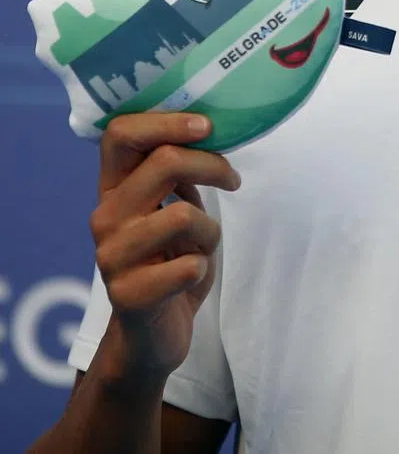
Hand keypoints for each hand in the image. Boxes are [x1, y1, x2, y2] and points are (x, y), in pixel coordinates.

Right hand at [89, 113, 241, 383]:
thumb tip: (205, 128)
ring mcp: (111, 257)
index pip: (119, 134)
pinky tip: (188, 278)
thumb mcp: (173, 208)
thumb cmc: (170, 261)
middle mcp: (105, 217)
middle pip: (164, 161)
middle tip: (233, 180)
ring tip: (200, 248)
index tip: (206, 126)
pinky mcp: (128, 294)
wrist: (152, 338)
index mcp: (114, 190)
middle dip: (212, 165)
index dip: (166, 122)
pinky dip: (202, 267)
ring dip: (209, 231)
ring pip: (184, 214)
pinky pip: (189, 265)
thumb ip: (177, 174)